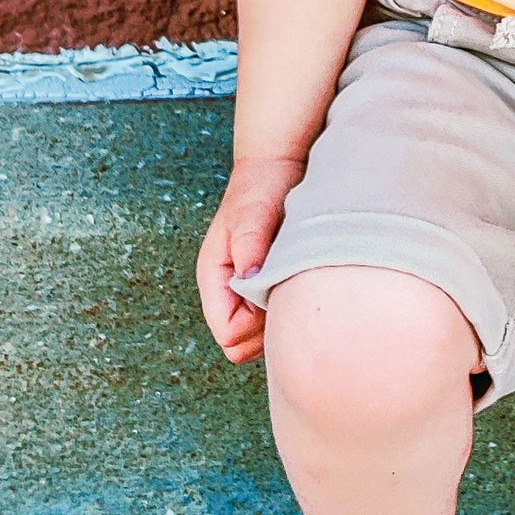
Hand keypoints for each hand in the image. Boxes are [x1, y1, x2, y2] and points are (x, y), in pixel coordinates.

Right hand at [195, 154, 303, 363]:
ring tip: (295, 285)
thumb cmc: (261, 189)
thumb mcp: (253, 212)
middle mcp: (226, 292)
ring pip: (257, 339)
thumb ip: (249, 244)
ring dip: (278, 323)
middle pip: (242, 345)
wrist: (276, 169)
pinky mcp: (263, 290)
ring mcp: (244, 294)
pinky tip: (300, 287)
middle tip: (289, 290)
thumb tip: (249, 278)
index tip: (277, 292)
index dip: (256, 325)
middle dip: (266, 330)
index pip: (228, 334)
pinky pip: (272, 325)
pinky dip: (287, 314)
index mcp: (214, 278)